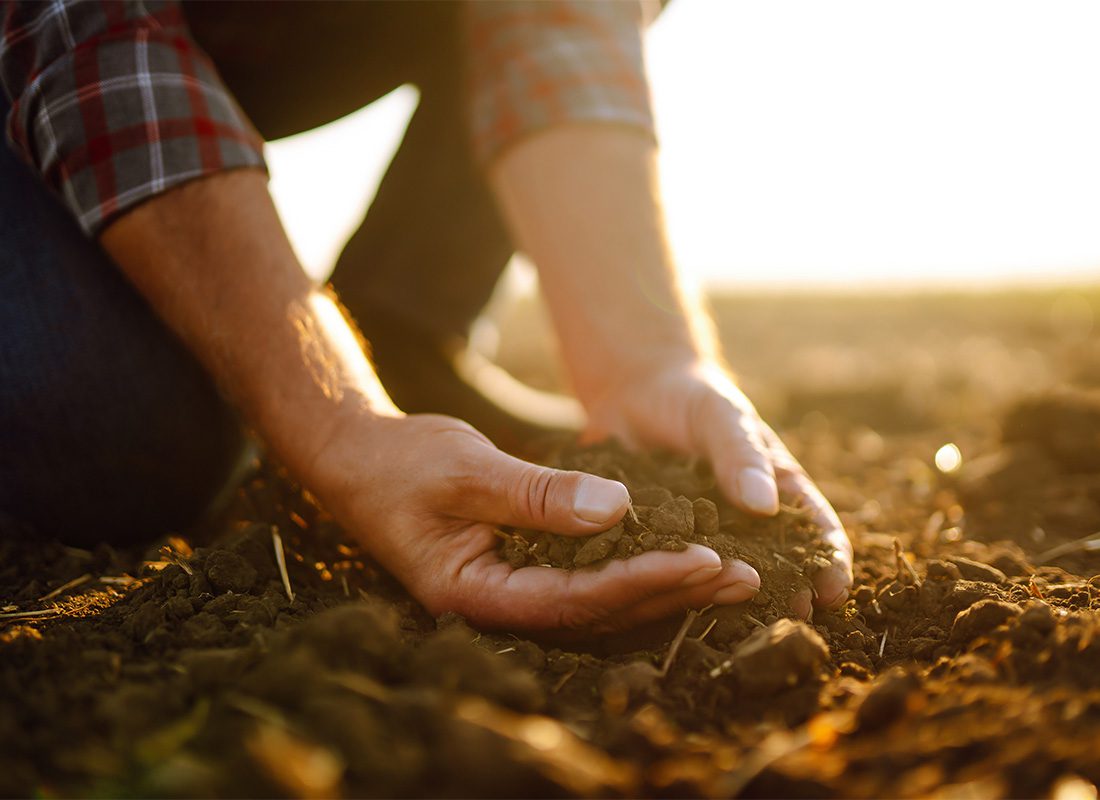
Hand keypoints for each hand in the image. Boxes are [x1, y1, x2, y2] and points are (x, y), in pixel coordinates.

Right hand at [308, 411, 761, 631]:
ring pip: (600, 600)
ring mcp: (510, 590)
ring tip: (731, 573)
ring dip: (664, 585)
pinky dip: (635, 565)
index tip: (704, 559)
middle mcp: (498, 605)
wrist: (356, 457)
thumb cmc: (400, 462)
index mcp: (476, 594)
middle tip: (743, 575)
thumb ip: (536, 494)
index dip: (644, 580)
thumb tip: (620, 509)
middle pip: (599, 612)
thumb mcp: (464, 469)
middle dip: (671, 592)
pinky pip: (587, 576)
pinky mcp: (522, 568)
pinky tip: (679, 555)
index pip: (576, 599)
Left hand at [584, 359, 852, 616]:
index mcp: (776, 488)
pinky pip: (671, 568)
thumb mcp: (721, 417)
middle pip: (776, 566)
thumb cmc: (693, 399)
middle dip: (788, 596)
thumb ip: (741, 455)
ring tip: (740, 632)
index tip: (833, 592)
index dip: (829, 562)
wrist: (634, 391)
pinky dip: (677, 589)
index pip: (814, 530)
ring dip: (734, 602)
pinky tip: (674, 610)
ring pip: (725, 575)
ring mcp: (704, 534)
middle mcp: (745, 520)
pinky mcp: (660, 541)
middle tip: (791, 626)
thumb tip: (765, 506)